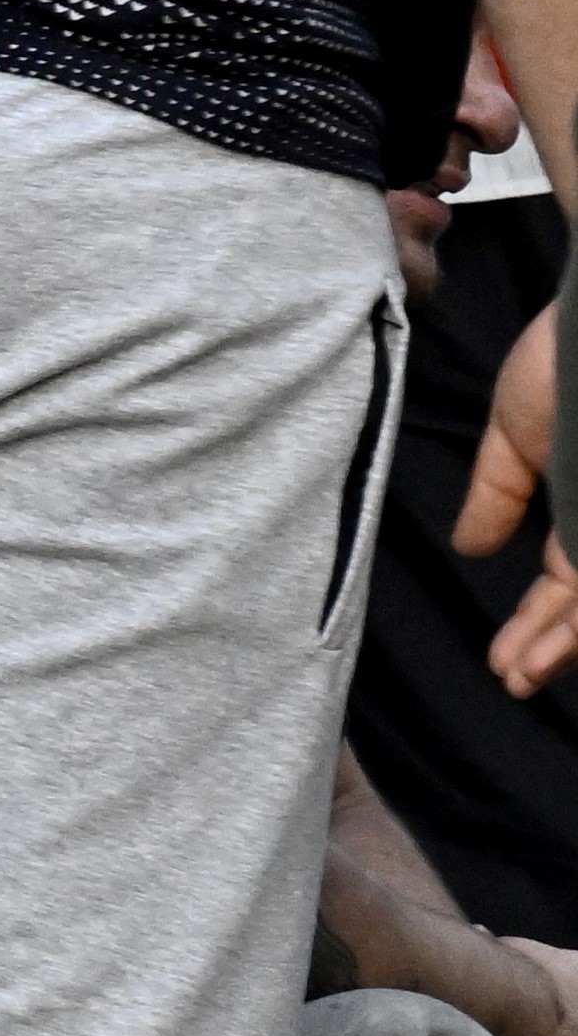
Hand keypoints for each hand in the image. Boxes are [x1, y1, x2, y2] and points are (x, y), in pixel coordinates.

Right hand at [469, 307, 577, 696]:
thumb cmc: (572, 354)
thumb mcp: (515, 426)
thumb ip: (497, 487)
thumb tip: (468, 545)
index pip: (565, 585)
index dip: (536, 629)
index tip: (503, 666)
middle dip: (553, 647)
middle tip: (517, 680)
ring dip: (573, 640)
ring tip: (533, 670)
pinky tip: (569, 634)